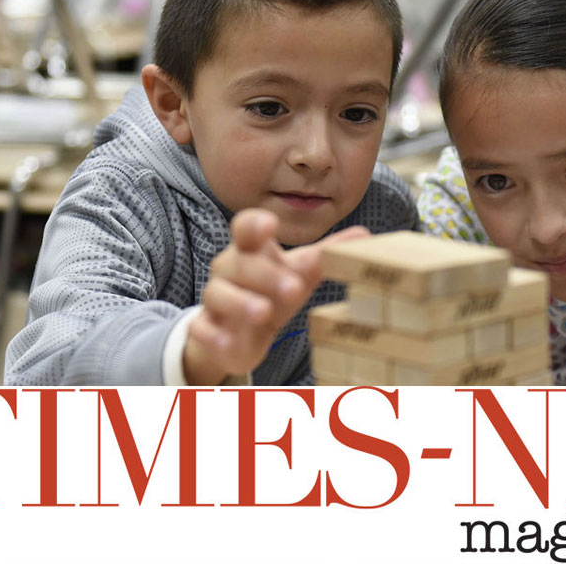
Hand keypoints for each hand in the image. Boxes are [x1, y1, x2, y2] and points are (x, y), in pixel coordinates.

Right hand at [182, 209, 369, 383]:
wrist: (240, 331)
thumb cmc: (273, 291)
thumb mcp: (300, 273)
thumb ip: (327, 254)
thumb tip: (364, 234)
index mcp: (252, 250)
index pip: (246, 227)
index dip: (255, 224)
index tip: (269, 225)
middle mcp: (229, 269)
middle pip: (239, 263)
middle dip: (264, 274)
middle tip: (293, 289)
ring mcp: (214, 299)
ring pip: (217, 293)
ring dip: (240, 302)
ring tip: (263, 313)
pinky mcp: (205, 328)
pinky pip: (201, 328)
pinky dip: (213, 335)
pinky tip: (228, 342)